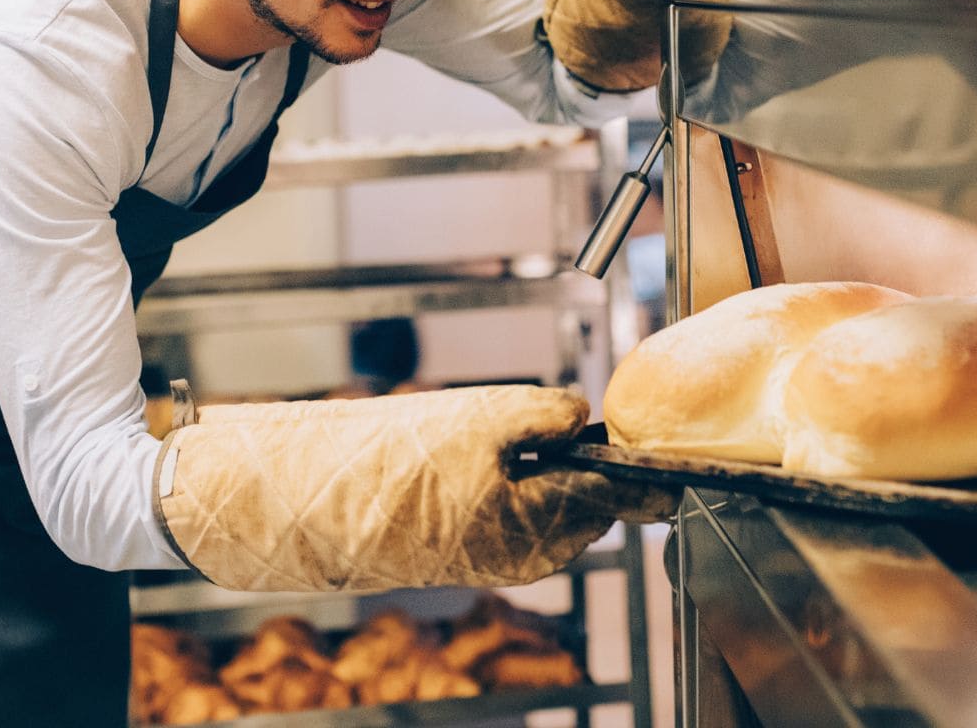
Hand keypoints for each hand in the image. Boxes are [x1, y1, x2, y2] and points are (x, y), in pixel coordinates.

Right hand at [155, 386, 669, 591]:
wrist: (310, 503)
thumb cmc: (394, 461)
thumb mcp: (482, 415)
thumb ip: (546, 414)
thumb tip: (582, 417)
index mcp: (543, 524)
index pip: (621, 497)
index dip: (645, 470)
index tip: (666, 451)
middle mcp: (527, 556)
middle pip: (590, 509)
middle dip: (591, 470)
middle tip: (571, 425)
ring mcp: (494, 560)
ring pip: (548, 514)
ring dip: (547, 477)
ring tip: (508, 438)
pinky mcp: (463, 554)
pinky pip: (510, 521)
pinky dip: (512, 489)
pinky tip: (482, 460)